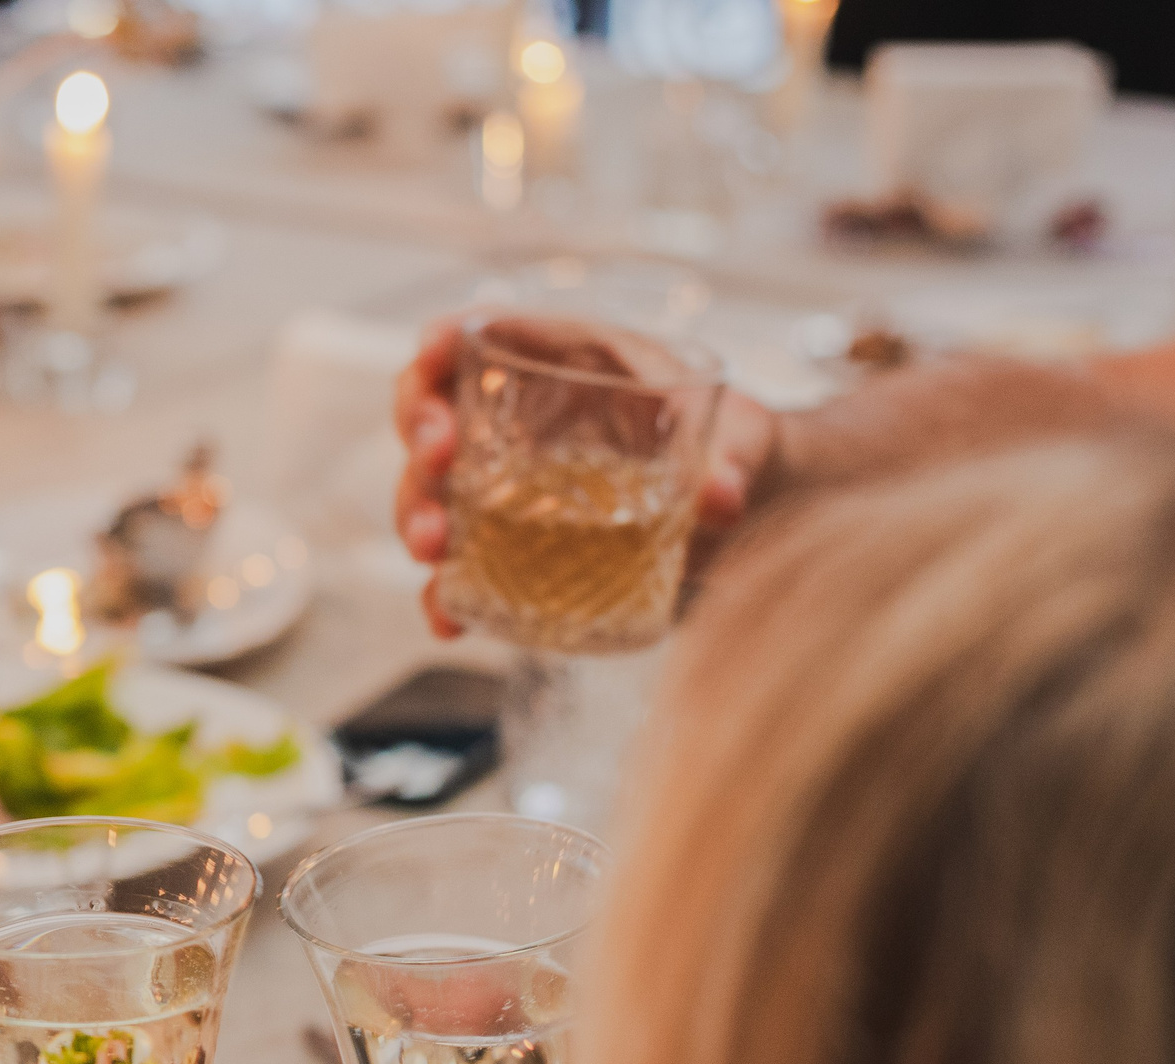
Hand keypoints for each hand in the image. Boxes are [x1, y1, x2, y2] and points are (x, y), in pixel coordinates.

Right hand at [392, 317, 780, 637]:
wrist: (755, 516)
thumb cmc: (738, 450)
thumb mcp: (747, 440)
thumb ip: (738, 456)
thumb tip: (720, 496)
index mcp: (569, 366)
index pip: (487, 334)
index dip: (448, 338)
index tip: (436, 350)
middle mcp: (523, 425)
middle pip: (437, 412)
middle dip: (422, 433)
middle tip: (439, 462)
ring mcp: (510, 491)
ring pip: (435, 492)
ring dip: (419, 516)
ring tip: (433, 549)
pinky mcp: (517, 553)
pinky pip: (465, 571)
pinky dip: (445, 595)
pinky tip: (449, 619)